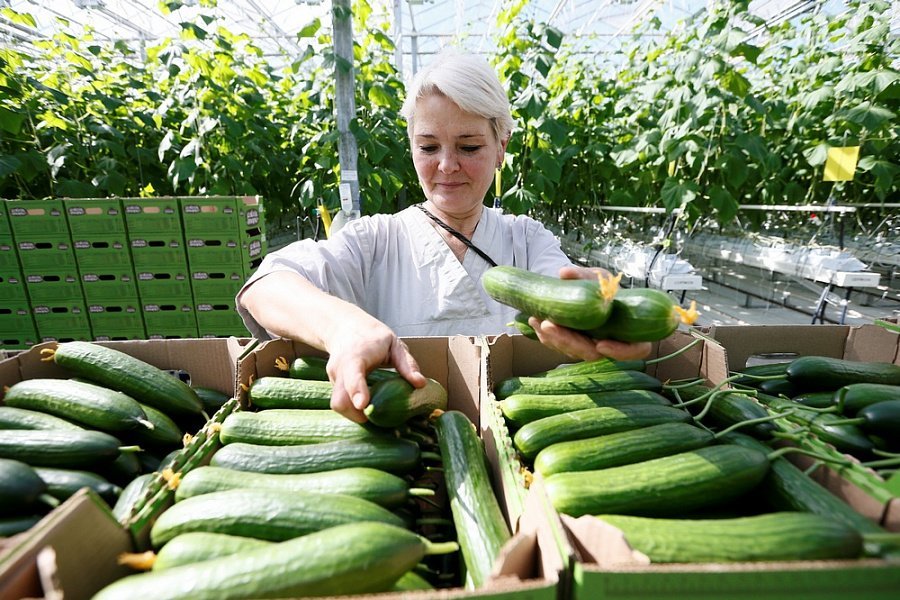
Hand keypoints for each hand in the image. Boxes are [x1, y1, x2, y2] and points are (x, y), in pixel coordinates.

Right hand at [325, 321, 426, 422]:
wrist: (344, 327)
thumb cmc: (372, 336)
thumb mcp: (394, 344)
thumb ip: (406, 364)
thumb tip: (420, 384)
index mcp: (356, 356)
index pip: (352, 374)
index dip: (356, 390)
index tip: (363, 405)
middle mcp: (340, 368)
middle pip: (340, 399)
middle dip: (356, 415)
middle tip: (377, 418)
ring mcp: (334, 378)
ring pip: (338, 404)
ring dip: (355, 415)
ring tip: (374, 413)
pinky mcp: (334, 385)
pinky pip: (341, 403)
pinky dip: (352, 410)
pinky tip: (367, 407)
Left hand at [526, 265, 651, 361]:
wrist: (590, 291)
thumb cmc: (603, 286)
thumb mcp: (598, 277)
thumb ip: (584, 275)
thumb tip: (565, 272)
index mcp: (629, 329)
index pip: (635, 350)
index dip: (620, 352)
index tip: (601, 344)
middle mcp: (611, 343)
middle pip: (593, 354)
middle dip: (569, 342)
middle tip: (548, 326)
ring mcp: (590, 346)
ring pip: (573, 352)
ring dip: (553, 339)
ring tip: (537, 320)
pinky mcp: (574, 345)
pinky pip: (560, 345)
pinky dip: (546, 335)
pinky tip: (534, 320)